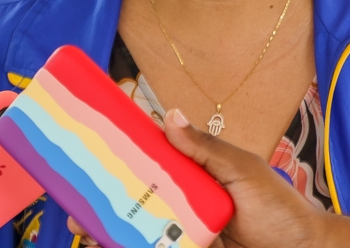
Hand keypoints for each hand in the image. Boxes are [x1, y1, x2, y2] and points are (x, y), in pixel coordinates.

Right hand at [67, 109, 322, 247]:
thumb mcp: (242, 171)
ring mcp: (182, 229)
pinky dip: (128, 243)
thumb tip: (169, 115)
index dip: (116, 149)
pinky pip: (150, 246)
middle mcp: (182, 199)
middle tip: (71, 197)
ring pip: (134, 226)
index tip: (84, 141)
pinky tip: (107, 241)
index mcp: (192, 172)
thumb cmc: (279, 208)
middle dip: (97, 195)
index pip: (148, 155)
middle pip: (131, 194)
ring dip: (106, 226)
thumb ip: (205, 148)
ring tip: (82, 226)